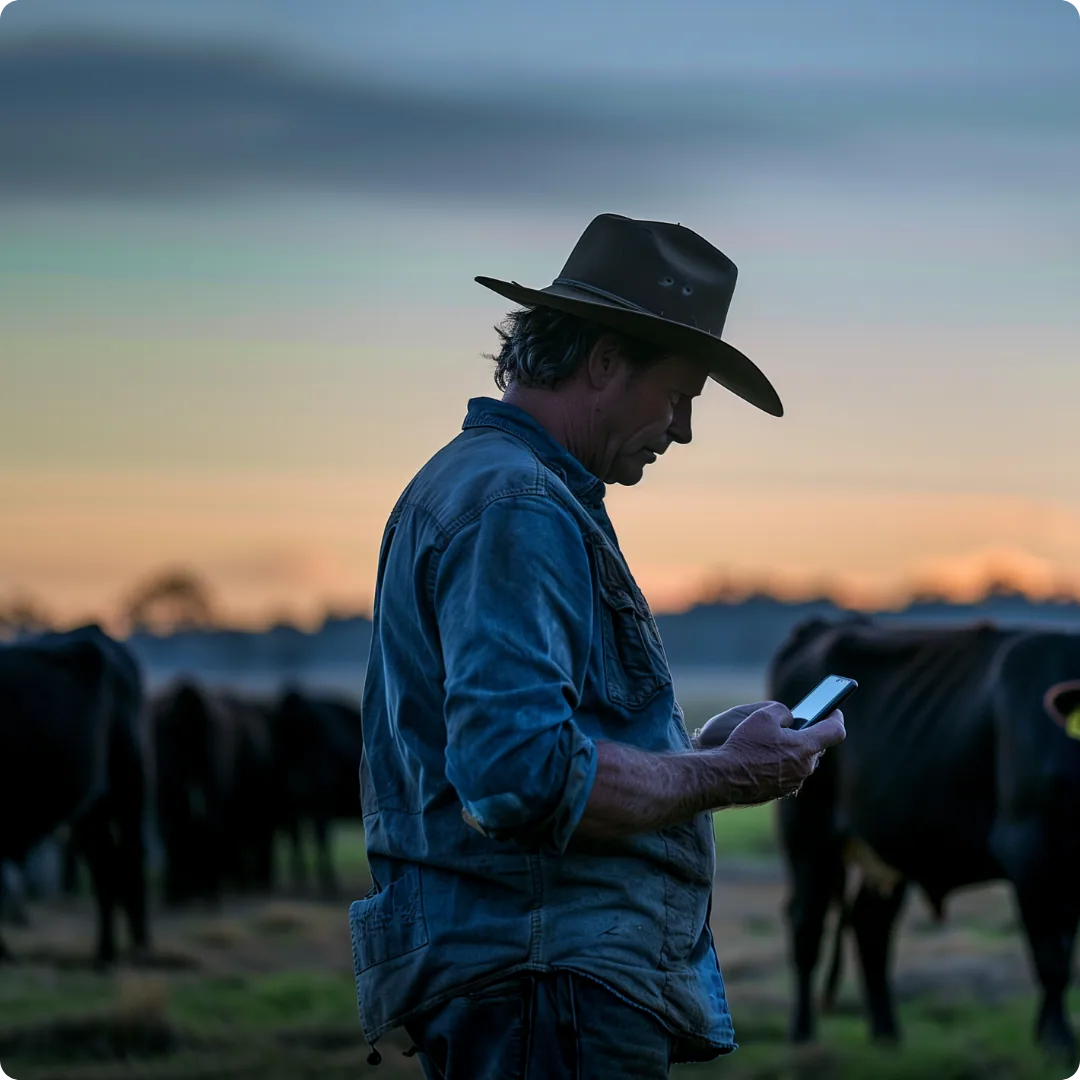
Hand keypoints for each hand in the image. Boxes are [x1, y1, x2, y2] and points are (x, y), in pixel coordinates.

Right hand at [703, 701, 845, 805]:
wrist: (724, 778)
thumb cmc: (744, 744)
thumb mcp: (762, 715)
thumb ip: (782, 711)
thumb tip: (790, 718)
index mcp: (805, 747)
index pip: (835, 731)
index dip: (836, 717)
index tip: (833, 709)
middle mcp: (804, 768)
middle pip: (816, 746)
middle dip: (808, 733)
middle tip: (797, 722)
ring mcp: (793, 783)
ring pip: (800, 761)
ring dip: (793, 749)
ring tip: (776, 738)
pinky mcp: (780, 792)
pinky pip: (787, 773)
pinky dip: (781, 763)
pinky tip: (763, 756)